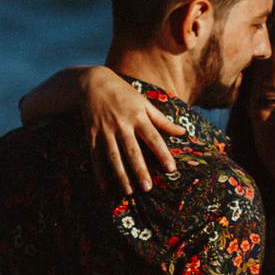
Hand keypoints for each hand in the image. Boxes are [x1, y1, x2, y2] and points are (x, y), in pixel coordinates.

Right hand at [80, 70, 183, 194]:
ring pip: (114, 156)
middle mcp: (122, 124)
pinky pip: (95, 156)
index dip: (162, 153)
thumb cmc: (123, 93)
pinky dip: (99, 172)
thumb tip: (182, 132)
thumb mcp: (143, 102)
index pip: (153, 137)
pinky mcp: (92, 135)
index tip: (171, 168)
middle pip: (132, 150)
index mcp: (138, 116)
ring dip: (121, 175)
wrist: (92, 83)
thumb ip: (161, 119)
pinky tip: (104, 188)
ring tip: (129, 192)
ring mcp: (105, 130)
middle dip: (140, 170)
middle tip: (148, 188)